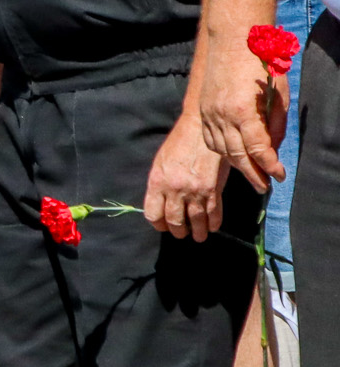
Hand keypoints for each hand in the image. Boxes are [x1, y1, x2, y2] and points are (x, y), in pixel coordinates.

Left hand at [145, 111, 229, 241]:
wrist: (200, 130)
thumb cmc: (178, 144)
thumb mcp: (160, 163)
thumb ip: (159, 186)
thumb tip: (161, 205)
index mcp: (157, 183)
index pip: (153, 214)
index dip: (159, 224)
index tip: (163, 225)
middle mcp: (175, 190)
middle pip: (175, 222)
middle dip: (178, 231)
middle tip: (182, 232)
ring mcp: (195, 192)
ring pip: (196, 222)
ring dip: (197, 233)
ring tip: (198, 236)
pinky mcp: (213, 190)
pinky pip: (214, 214)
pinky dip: (213, 224)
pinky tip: (211, 227)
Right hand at [198, 44, 286, 192]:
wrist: (232, 42)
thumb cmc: (260, 65)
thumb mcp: (278, 95)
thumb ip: (275, 124)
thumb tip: (272, 148)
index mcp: (244, 112)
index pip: (258, 149)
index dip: (270, 166)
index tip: (279, 176)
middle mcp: (223, 116)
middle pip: (237, 155)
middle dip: (252, 174)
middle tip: (264, 187)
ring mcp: (209, 113)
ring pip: (221, 150)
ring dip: (237, 164)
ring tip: (251, 173)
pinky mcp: (202, 110)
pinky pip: (210, 139)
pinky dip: (221, 151)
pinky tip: (232, 155)